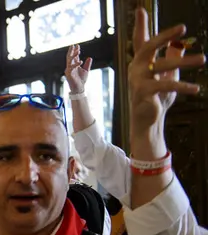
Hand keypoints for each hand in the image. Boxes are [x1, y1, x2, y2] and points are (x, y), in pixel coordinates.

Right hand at [65, 44, 91, 93]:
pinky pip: (71, 67)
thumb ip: (87, 64)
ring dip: (73, 55)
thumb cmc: (81, 80)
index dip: (75, 51)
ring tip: (78, 51)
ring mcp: (68, 70)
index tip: (77, 45)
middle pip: (69, 57)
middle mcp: (70, 67)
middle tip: (73, 45)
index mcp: (74, 65)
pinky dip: (76, 64)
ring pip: (69, 61)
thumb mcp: (86, 70)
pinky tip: (80, 61)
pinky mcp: (69, 74)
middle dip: (71, 51)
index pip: (74, 56)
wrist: (79, 88)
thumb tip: (90, 58)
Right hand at [129, 8, 203, 133]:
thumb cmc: (156, 97)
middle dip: (164, 36)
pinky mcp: (142, 91)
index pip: (140, 41)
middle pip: (148, 47)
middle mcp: (136, 67)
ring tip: (203, 59)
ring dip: (185, 62)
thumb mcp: (168, 76)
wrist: (148, 119)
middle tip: (182, 28)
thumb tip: (180, 45)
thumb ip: (173, 60)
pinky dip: (182, 86)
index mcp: (141, 62)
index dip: (140, 25)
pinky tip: (196, 88)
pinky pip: (165, 85)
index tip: (141, 10)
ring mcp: (137, 79)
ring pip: (162, 65)